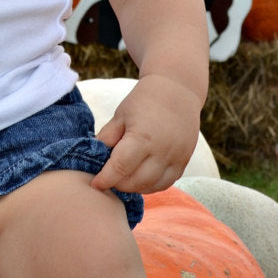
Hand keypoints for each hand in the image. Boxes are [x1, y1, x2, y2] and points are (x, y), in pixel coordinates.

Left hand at [89, 75, 201, 195]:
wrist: (177, 90)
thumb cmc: (144, 101)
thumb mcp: (120, 116)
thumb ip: (106, 138)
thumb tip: (92, 159)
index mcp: (142, 137)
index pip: (120, 168)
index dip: (105, 179)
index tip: (95, 183)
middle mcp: (161, 150)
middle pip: (136, 181)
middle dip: (119, 184)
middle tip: (109, 179)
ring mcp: (176, 157)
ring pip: (152, 186)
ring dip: (135, 187)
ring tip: (124, 179)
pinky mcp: (184, 160)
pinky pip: (167, 182)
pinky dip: (152, 185)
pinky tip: (141, 177)